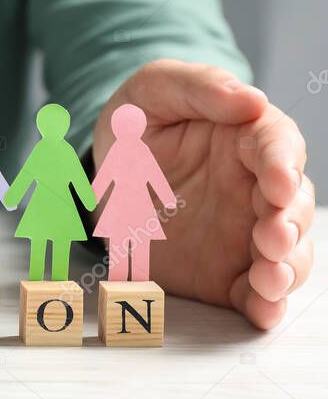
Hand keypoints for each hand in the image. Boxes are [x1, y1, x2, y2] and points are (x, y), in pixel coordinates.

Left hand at [93, 59, 313, 328]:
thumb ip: (200, 88)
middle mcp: (256, 189)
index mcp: (246, 139)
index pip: (278, 147)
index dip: (283, 164)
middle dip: (289, 224)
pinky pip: (253, 291)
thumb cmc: (136, 120)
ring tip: (269, 275)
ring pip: (287, 254)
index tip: (278, 181)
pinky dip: (265, 304)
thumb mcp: (154, 89)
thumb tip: (253, 99)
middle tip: (271, 236)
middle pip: (293, 207)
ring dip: (287, 268)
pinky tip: (263, 311)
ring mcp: (244, 232)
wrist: (104, 170)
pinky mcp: (226, 271)